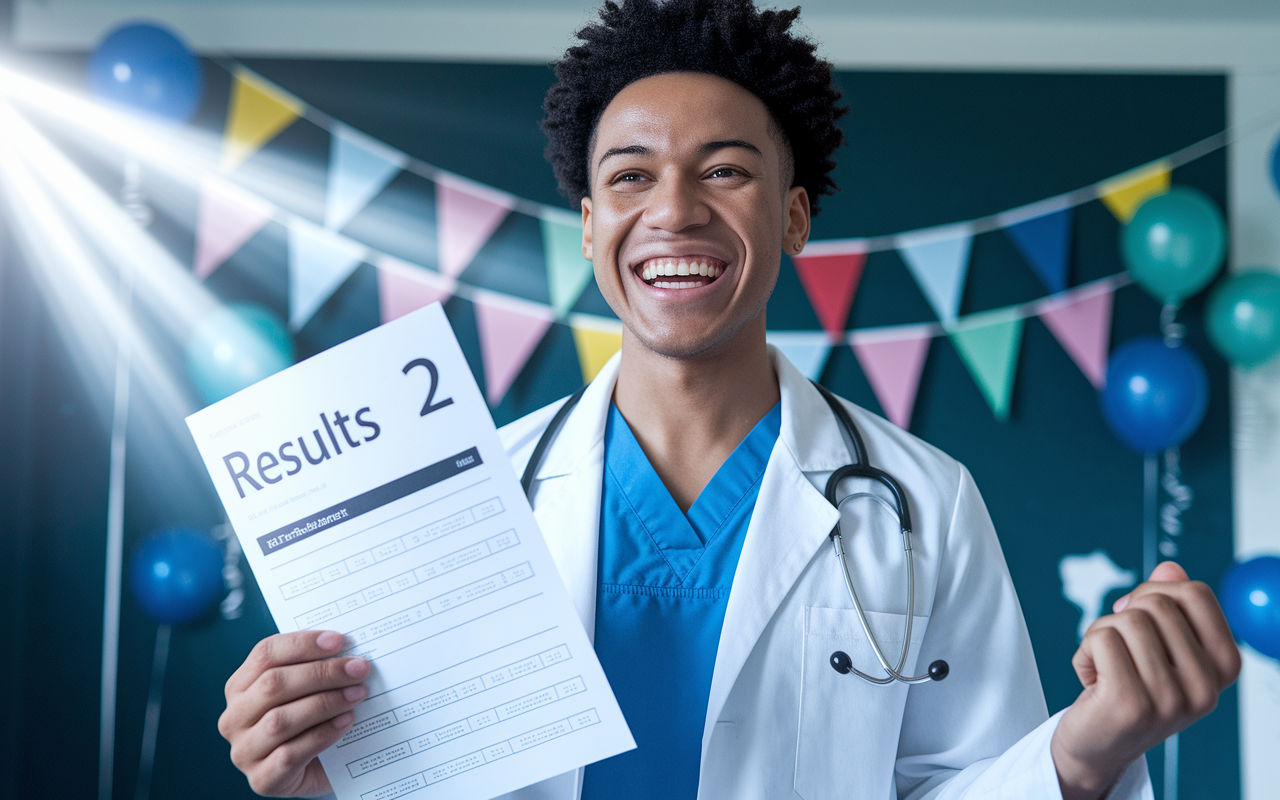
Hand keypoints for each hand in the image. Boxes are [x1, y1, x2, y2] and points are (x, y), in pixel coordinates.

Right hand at [218, 631, 369, 796]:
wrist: (322, 769)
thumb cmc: (313, 721)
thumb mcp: (308, 690)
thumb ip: (315, 667)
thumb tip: (345, 649)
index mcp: (240, 687)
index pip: (265, 654)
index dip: (302, 643)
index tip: (339, 640)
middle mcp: (234, 718)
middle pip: (273, 684)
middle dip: (321, 673)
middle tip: (358, 669)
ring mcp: (244, 751)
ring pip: (279, 720)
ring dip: (324, 703)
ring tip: (357, 694)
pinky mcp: (262, 780)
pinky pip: (290, 754)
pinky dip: (322, 734)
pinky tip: (346, 722)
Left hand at [1051, 561, 1240, 799]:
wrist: (1097, 745)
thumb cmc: (1128, 687)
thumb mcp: (1157, 645)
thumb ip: (1168, 604)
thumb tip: (1170, 567)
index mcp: (1223, 667)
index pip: (1195, 593)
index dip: (1155, 593)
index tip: (1138, 619)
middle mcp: (1206, 688)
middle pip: (1157, 603)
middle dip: (1124, 615)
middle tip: (1117, 650)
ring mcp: (1171, 699)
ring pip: (1127, 620)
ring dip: (1101, 635)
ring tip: (1104, 666)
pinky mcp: (1131, 704)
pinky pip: (1101, 639)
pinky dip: (1084, 651)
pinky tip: (1090, 680)